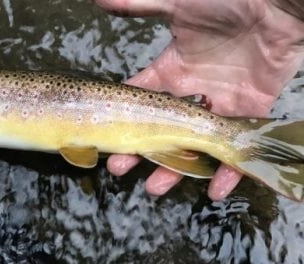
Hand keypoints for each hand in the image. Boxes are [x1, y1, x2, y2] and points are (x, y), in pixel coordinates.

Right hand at [96, 0, 303, 199]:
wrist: (276, 7)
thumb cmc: (228, 3)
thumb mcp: (178, 5)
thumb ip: (139, 5)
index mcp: (170, 71)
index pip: (139, 100)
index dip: (121, 118)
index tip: (104, 136)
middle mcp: (190, 94)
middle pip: (159, 130)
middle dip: (138, 150)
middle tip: (119, 168)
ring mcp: (218, 107)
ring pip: (192, 146)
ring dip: (175, 170)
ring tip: (155, 187)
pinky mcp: (247, 115)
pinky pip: (236, 149)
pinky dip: (228, 172)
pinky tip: (214, 190)